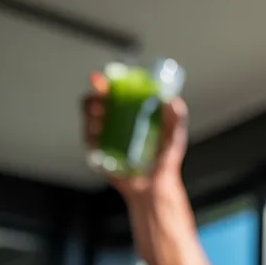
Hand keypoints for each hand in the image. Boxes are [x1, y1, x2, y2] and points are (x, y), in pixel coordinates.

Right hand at [80, 71, 188, 197]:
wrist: (156, 185)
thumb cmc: (165, 159)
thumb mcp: (174, 135)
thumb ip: (177, 117)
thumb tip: (173, 101)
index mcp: (130, 111)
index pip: (115, 90)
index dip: (107, 83)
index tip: (104, 80)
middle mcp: (115, 121)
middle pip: (97, 101)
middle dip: (95, 96)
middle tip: (101, 97)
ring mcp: (105, 135)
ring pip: (90, 118)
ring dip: (91, 113)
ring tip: (100, 114)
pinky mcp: (98, 152)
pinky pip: (89, 139)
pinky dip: (90, 134)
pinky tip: (96, 133)